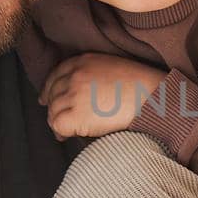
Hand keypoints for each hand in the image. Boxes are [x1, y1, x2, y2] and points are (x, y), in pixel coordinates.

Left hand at [38, 53, 165, 139]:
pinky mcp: (76, 115)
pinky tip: (68, 135)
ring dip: (58, 121)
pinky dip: (61, 132)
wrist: (151, 98)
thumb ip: (92, 73)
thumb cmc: (140, 86)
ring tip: (67, 130)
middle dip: (54, 107)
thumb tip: (80, 93)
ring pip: (53, 111)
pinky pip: (57, 125)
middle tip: (59, 119)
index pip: (55, 75)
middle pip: (53, 94)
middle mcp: (75, 76)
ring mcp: (74, 95)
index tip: (46, 99)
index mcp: (82, 61)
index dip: (49, 89)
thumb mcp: (111, 67)